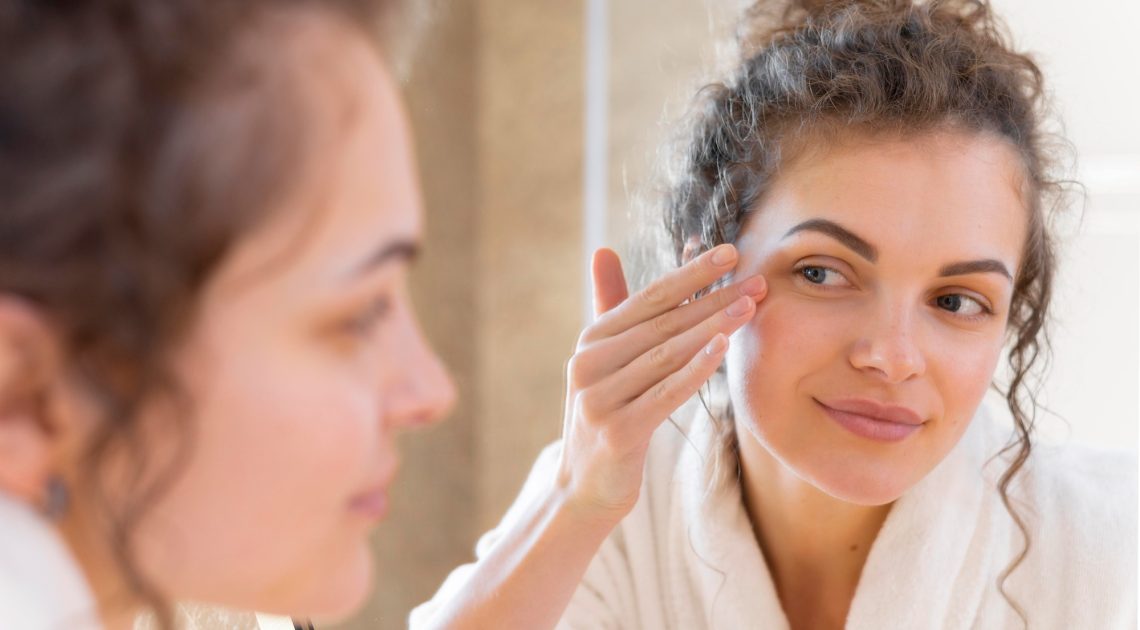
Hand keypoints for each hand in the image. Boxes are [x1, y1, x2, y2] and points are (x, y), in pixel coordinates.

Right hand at [554, 245, 766, 518]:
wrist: (585, 488)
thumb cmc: (608, 415)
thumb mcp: (605, 360)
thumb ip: (611, 306)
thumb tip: (604, 249)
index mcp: (592, 340)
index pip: (650, 298)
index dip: (691, 273)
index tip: (730, 251)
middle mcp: (590, 363)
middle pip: (664, 323)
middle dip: (713, 299)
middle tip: (757, 281)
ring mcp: (600, 398)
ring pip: (668, 355)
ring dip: (713, 327)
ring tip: (750, 307)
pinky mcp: (617, 431)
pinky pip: (665, 394)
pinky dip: (695, 369)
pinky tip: (723, 348)